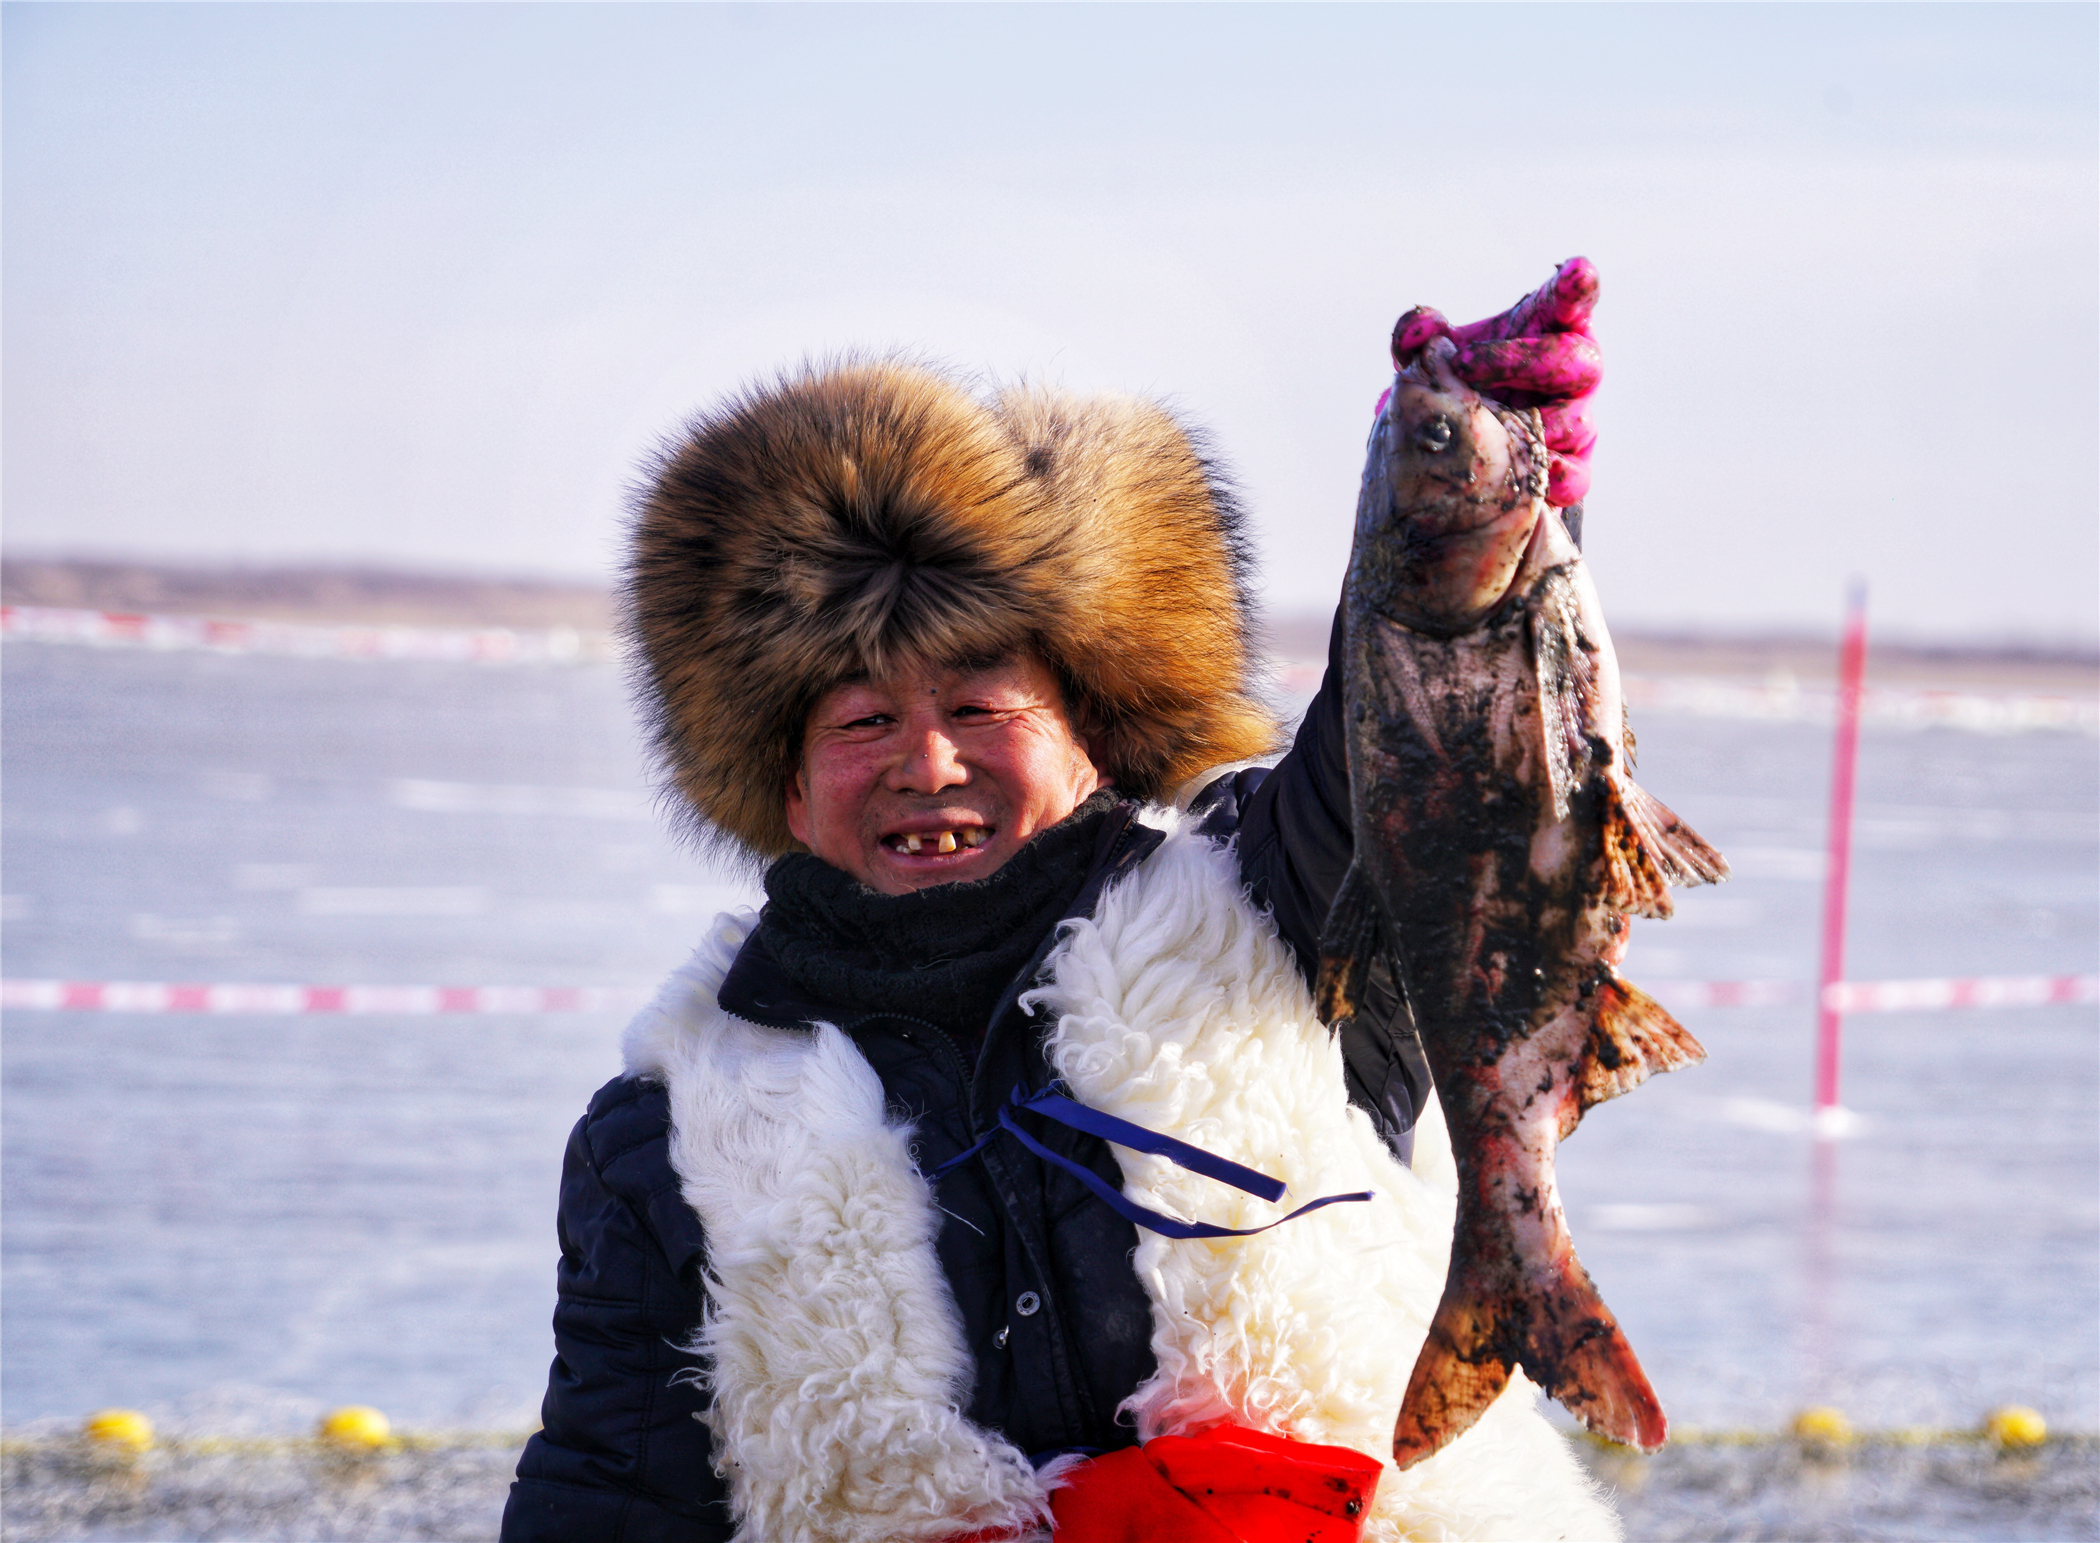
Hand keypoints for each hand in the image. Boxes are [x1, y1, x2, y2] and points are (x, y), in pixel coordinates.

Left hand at [1387, 257, 1600, 507]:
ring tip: (1483, 427)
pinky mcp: (1573, 468)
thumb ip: (1418, 339)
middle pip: (1578, 359)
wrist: (1451, 454)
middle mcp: (1570, 371)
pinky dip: (1558, 476)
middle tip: (1464, 368)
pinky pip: (1578, 477)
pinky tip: (1538, 475)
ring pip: (1577, 421)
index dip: (1576, 288)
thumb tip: (1420, 330)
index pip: (1571, 302)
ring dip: (1529, 425)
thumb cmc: (1453, 387)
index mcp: (1545, 330)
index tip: (1576, 274)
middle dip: (1522, 361)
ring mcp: (1576, 420)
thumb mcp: (1430, 359)